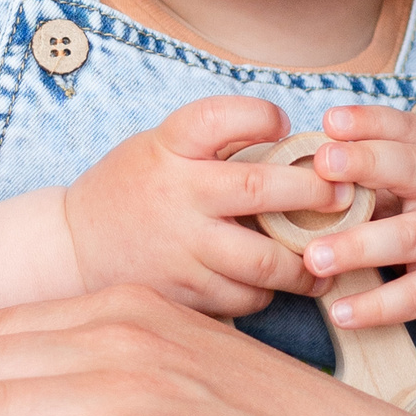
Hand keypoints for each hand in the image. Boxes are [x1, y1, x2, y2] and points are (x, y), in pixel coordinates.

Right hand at [61, 96, 343, 315]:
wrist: (72, 248)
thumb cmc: (136, 188)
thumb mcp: (162, 146)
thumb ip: (218, 143)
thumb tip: (300, 146)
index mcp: (170, 148)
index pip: (220, 118)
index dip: (260, 117)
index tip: (285, 125)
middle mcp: (176, 196)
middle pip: (261, 191)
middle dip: (315, 194)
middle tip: (343, 196)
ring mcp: (180, 250)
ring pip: (263, 262)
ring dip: (305, 261)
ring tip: (326, 256)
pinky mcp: (182, 295)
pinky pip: (245, 298)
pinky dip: (267, 292)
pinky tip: (276, 283)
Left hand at [297, 104, 415, 338]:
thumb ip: (371, 182)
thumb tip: (295, 176)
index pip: (407, 129)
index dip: (370, 121)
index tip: (331, 120)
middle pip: (413, 168)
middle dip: (366, 163)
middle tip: (321, 165)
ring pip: (410, 236)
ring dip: (358, 246)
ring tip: (314, 258)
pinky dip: (377, 306)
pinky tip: (341, 312)